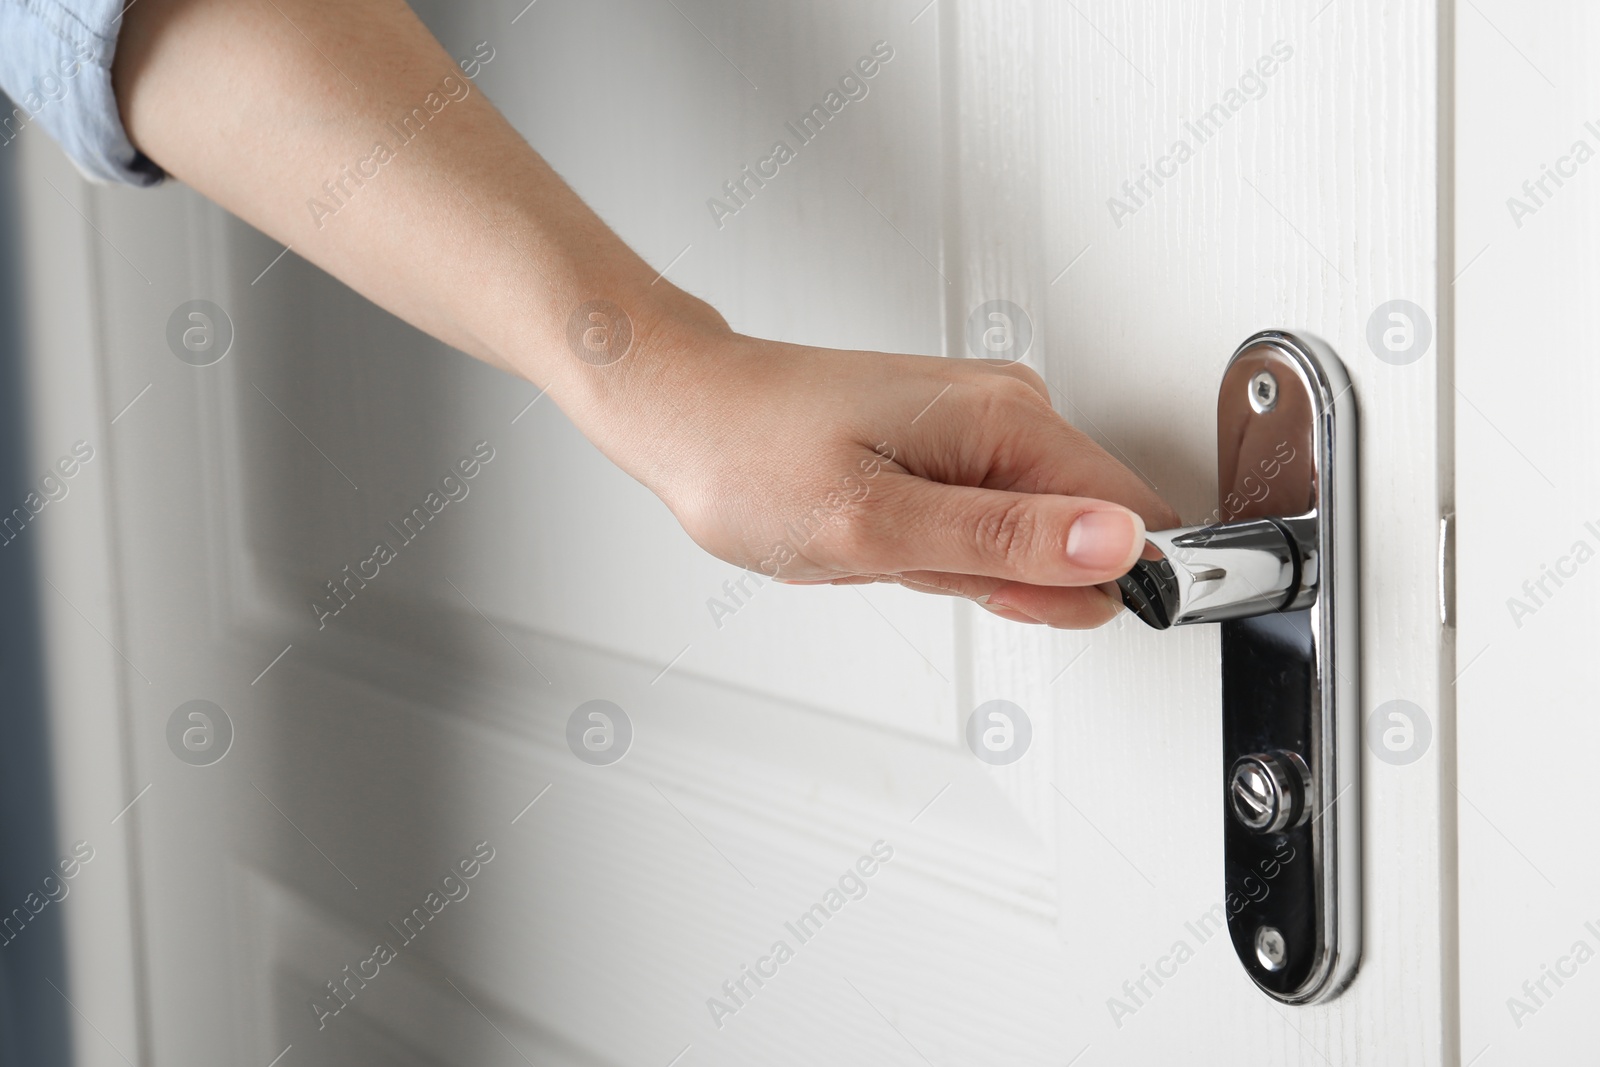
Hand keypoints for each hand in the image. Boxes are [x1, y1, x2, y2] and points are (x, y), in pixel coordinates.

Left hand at [596, 320, 1181, 629]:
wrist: (684, 412)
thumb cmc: (752, 459)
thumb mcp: (877, 525)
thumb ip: (1004, 542)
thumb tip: (1118, 545)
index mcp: (1008, 420)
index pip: (1130, 516)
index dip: (1099, 584)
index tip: (1014, 598)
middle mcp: (1008, 409)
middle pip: (1080, 534)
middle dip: (1008, 580)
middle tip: (914, 565)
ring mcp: (979, 423)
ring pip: (1027, 536)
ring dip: (963, 567)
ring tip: (884, 541)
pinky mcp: (951, 442)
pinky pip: (984, 521)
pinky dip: (939, 549)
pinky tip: (885, 531)